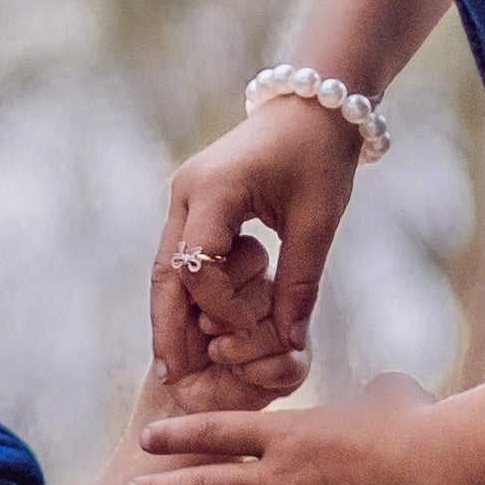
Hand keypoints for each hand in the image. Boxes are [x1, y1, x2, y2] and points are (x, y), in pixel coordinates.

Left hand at [126, 377, 462, 484]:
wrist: (439, 468)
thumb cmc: (420, 424)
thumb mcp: (392, 397)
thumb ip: (377, 396)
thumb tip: (389, 391)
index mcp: (289, 434)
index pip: (217, 431)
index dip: (177, 437)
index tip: (147, 441)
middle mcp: (279, 477)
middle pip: (204, 483)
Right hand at [150, 94, 366, 394]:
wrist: (312, 108)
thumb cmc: (320, 158)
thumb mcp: (318, 222)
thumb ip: (299, 283)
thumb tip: (289, 345)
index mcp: (215, 189)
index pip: (200, 266)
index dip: (221, 307)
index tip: (249, 333)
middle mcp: (185, 192)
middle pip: (165, 271)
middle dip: (167, 326)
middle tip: (170, 377)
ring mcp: (183, 196)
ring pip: (165, 268)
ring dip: (168, 315)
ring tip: (171, 366)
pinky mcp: (191, 203)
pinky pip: (178, 258)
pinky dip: (182, 295)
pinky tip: (188, 332)